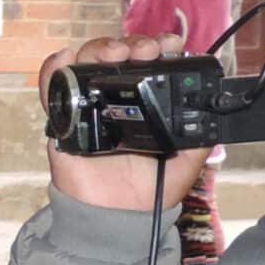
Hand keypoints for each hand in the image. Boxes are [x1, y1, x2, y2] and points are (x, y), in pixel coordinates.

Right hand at [37, 35, 213, 211]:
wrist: (117, 220)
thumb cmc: (148, 192)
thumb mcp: (186, 163)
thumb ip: (199, 138)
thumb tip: (213, 111)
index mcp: (144, 102)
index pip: (147, 62)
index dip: (157, 46)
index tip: (171, 45)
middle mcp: (114, 98)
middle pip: (116, 55)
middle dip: (132, 44)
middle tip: (147, 50)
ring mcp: (87, 107)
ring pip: (86, 62)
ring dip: (100, 49)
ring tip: (115, 54)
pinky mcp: (62, 122)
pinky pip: (51, 89)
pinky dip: (54, 70)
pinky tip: (66, 59)